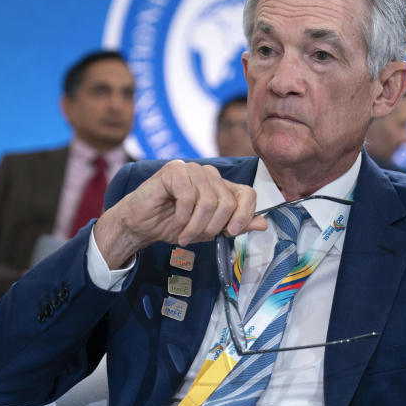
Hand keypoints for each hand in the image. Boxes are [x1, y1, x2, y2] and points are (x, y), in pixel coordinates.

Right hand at [94, 160, 267, 267]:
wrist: (141, 225)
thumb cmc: (173, 225)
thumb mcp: (210, 230)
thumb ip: (236, 225)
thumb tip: (264, 224)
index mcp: (221, 186)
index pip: (248, 194)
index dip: (244, 215)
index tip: (230, 232)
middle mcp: (210, 174)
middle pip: (228, 202)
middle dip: (212, 227)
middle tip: (196, 237)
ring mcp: (193, 169)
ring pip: (209, 201)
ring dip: (196, 226)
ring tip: (184, 234)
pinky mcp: (175, 169)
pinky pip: (189, 196)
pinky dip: (183, 216)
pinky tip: (176, 223)